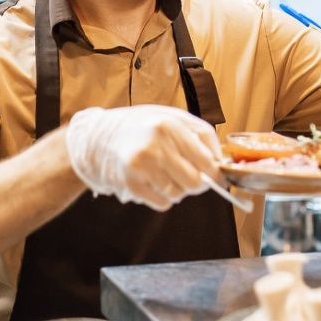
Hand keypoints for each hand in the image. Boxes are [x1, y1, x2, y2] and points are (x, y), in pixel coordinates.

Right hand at [65, 105, 222, 211]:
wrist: (100, 136)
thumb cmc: (143, 125)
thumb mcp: (172, 116)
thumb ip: (199, 134)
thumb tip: (220, 162)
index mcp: (169, 125)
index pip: (205, 159)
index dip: (216, 173)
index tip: (218, 178)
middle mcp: (155, 145)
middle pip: (194, 182)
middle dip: (198, 184)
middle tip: (192, 179)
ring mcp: (141, 166)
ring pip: (178, 194)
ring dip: (178, 190)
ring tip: (167, 176)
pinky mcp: (131, 184)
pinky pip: (162, 203)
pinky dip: (164, 198)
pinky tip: (155, 183)